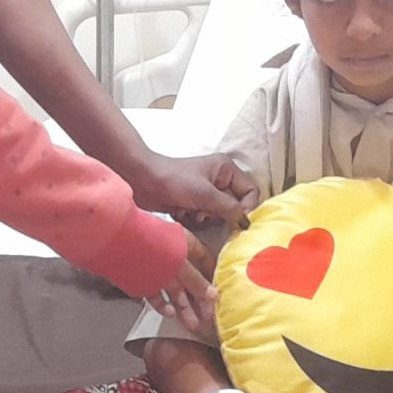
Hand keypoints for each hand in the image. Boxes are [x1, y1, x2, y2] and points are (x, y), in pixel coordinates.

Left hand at [133, 153, 256, 226]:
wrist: (141, 181)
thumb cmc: (173, 181)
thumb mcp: (205, 194)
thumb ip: (229, 208)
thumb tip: (247, 223)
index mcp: (226, 169)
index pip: (251, 191)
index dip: (247, 207)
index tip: (236, 222)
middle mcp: (219, 180)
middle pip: (235, 206)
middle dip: (219, 214)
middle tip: (204, 213)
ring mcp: (206, 193)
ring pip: (219, 216)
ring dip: (204, 218)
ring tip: (190, 211)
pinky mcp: (194, 204)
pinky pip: (204, 220)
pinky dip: (194, 220)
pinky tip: (181, 213)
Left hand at [149, 242, 218, 337]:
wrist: (118, 244)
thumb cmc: (155, 249)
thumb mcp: (181, 265)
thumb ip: (196, 281)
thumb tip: (214, 296)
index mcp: (185, 243)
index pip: (204, 259)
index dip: (212, 277)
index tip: (219, 295)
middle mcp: (172, 254)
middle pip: (190, 278)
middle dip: (198, 299)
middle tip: (206, 318)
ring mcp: (157, 267)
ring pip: (173, 288)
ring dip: (183, 306)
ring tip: (191, 324)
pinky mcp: (142, 278)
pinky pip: (155, 292)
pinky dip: (162, 303)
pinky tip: (170, 313)